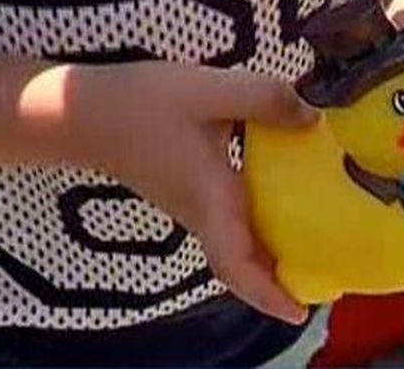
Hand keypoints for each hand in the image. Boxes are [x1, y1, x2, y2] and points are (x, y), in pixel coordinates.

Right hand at [19, 61, 317, 323]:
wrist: (81, 113)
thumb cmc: (140, 104)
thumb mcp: (209, 90)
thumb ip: (264, 100)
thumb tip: (311, 117)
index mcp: (210, 198)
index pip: (237, 265)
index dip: (268, 294)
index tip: (300, 313)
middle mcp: (202, 213)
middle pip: (242, 266)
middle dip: (278, 284)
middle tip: (322, 282)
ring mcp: (192, 206)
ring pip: (236, 247)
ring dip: (270, 258)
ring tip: (313, 251)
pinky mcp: (189, 193)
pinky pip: (229, 224)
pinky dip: (258, 228)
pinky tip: (283, 202)